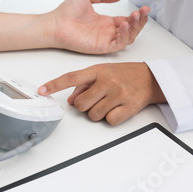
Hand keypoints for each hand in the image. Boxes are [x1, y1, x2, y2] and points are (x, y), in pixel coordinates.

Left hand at [38, 62, 165, 124]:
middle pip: (80, 104)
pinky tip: (117, 108)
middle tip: (95, 100)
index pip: (71, 78)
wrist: (151, 78)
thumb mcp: (101, 73)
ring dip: (97, 113)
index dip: (54, 85)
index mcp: (97, 71)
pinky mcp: (129, 106)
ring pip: (93, 115)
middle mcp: (107, 81)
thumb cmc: (123, 74)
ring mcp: (118, 93)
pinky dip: (111, 118)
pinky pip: (109, 121)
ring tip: (108, 103)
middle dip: (84, 106)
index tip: (42, 90)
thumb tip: (70, 101)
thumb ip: (83, 85)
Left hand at [48, 0, 149, 53]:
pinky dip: (125, 35)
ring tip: (136, 16)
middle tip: (144, 11)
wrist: (55, 24)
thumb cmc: (65, 13)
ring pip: (127, 37)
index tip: (143, 8)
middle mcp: (106, 32)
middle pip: (130, 29)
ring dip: (135, 27)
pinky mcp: (101, 47)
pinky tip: (125, 24)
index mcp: (104, 22)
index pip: (126, 20)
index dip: (136, 15)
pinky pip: (118, 44)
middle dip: (140, 21)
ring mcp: (104, 40)